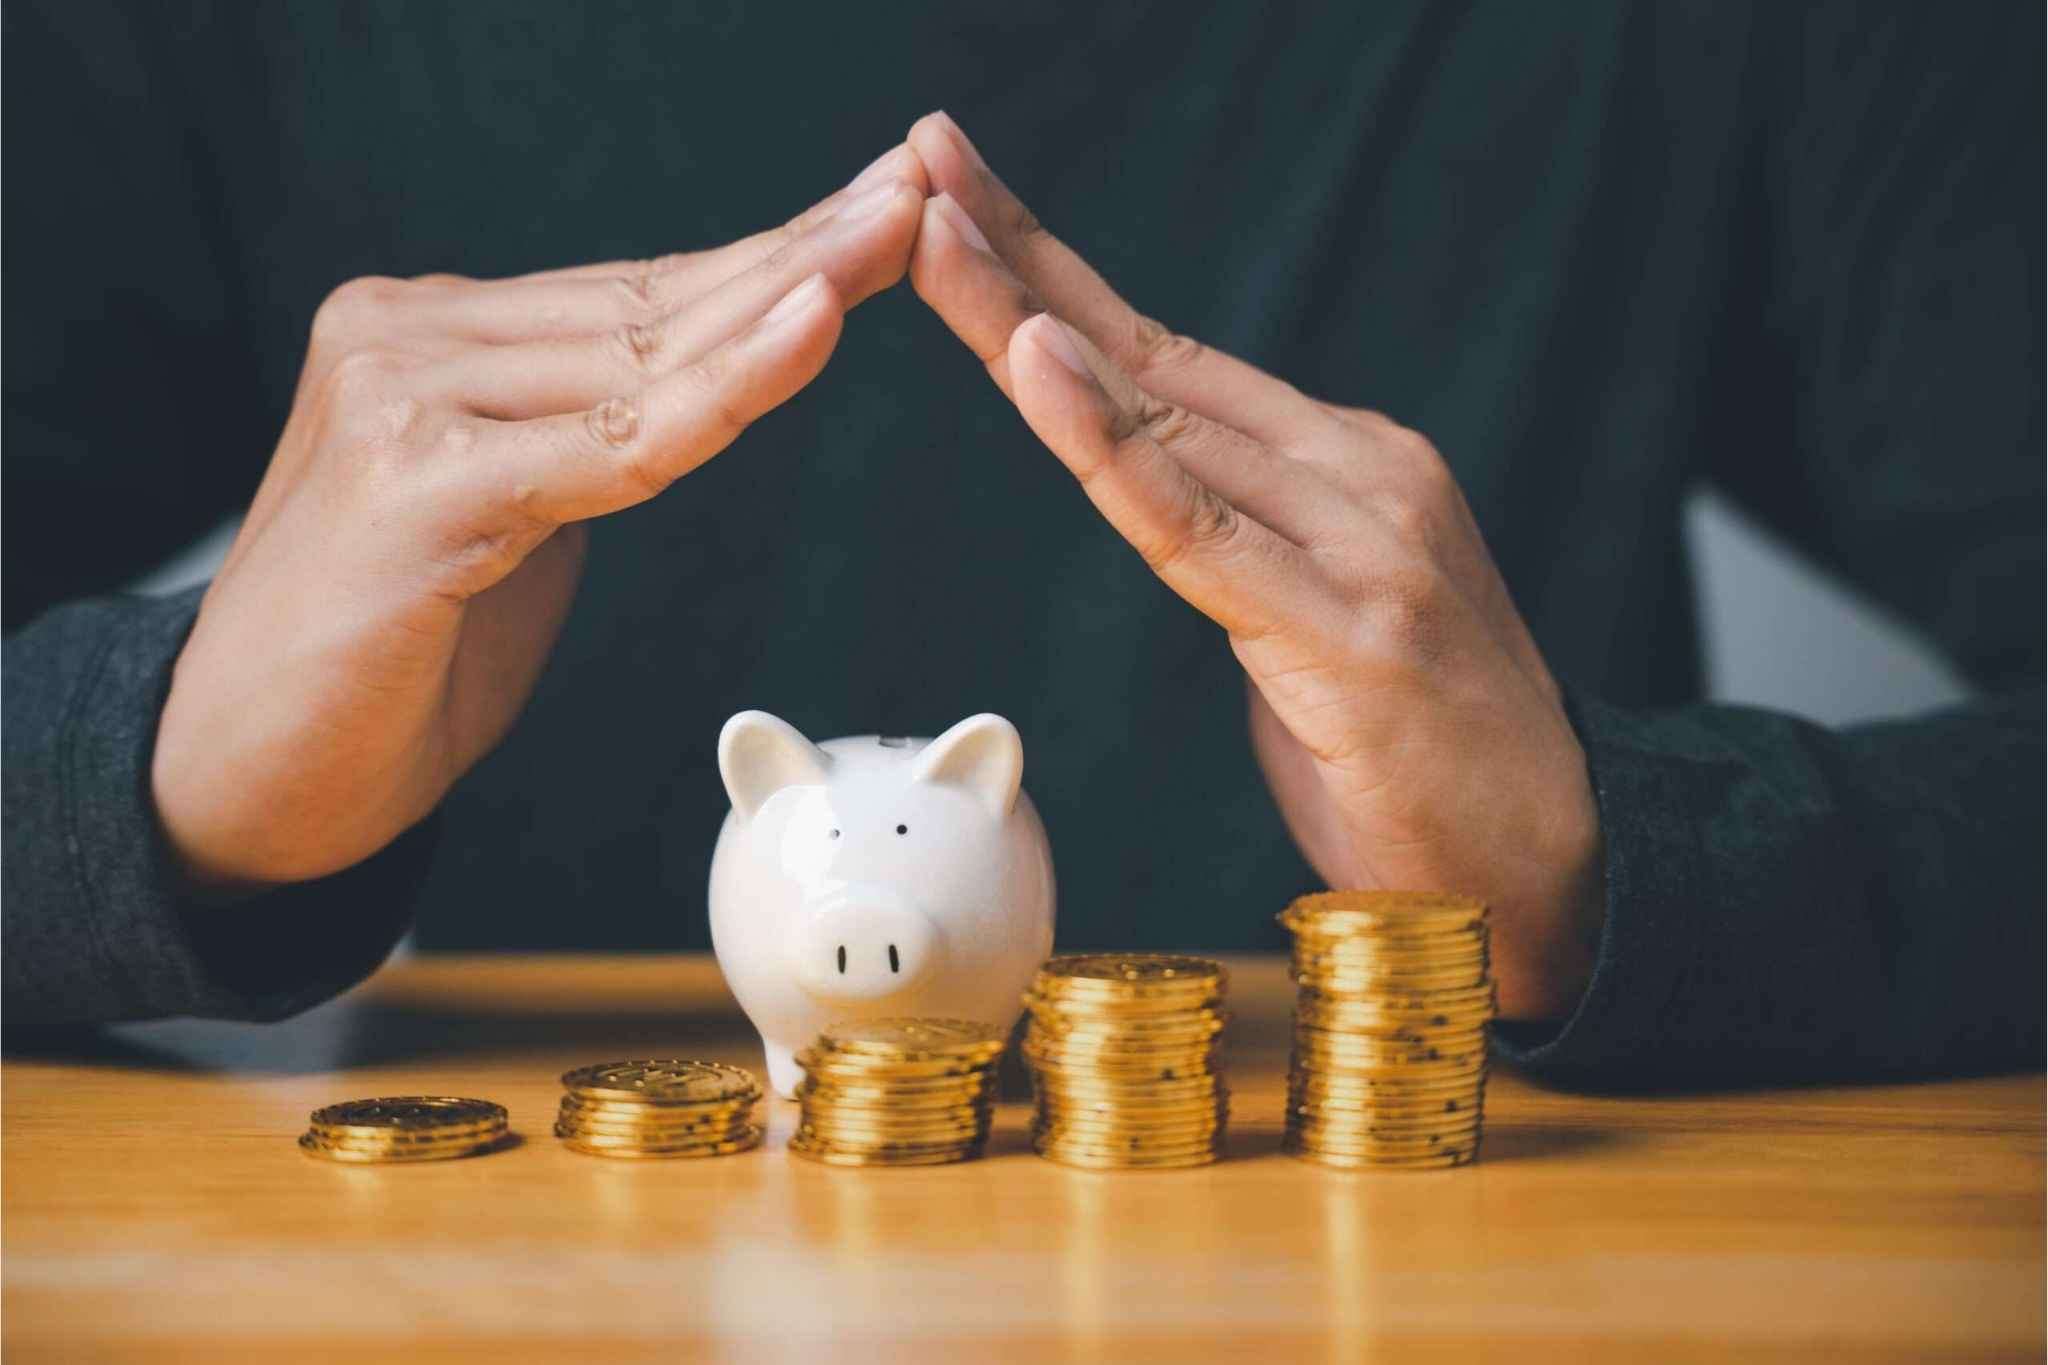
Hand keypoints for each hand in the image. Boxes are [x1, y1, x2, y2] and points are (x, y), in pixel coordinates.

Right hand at [154, 148, 929, 893]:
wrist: (244, 780)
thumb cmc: (385, 664)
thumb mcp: (511, 523)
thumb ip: (581, 442)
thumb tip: (695, 384)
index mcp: (426, 336)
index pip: (632, 292)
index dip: (768, 260)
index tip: (874, 217)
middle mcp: (405, 339)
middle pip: (650, 300)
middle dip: (802, 253)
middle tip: (920, 195)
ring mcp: (401, 401)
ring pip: (642, 354)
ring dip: (790, 295)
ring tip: (897, 235)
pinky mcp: (418, 486)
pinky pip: (614, 441)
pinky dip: (725, 389)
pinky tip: (812, 324)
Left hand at [905, 114, 1600, 1018]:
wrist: (1553, 870)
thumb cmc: (1414, 763)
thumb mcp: (1306, 626)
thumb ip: (1238, 549)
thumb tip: (1160, 503)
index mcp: (1341, 465)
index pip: (1165, 358)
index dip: (1053, 278)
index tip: (956, 206)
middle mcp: (1352, 473)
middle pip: (1147, 355)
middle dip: (1020, 258)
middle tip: (924, 158)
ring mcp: (1359, 540)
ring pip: (1156, 416)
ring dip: (1029, 318)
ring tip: (936, 232)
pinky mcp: (1347, 625)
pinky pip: (1193, 524)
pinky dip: (1106, 441)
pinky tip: (1039, 359)